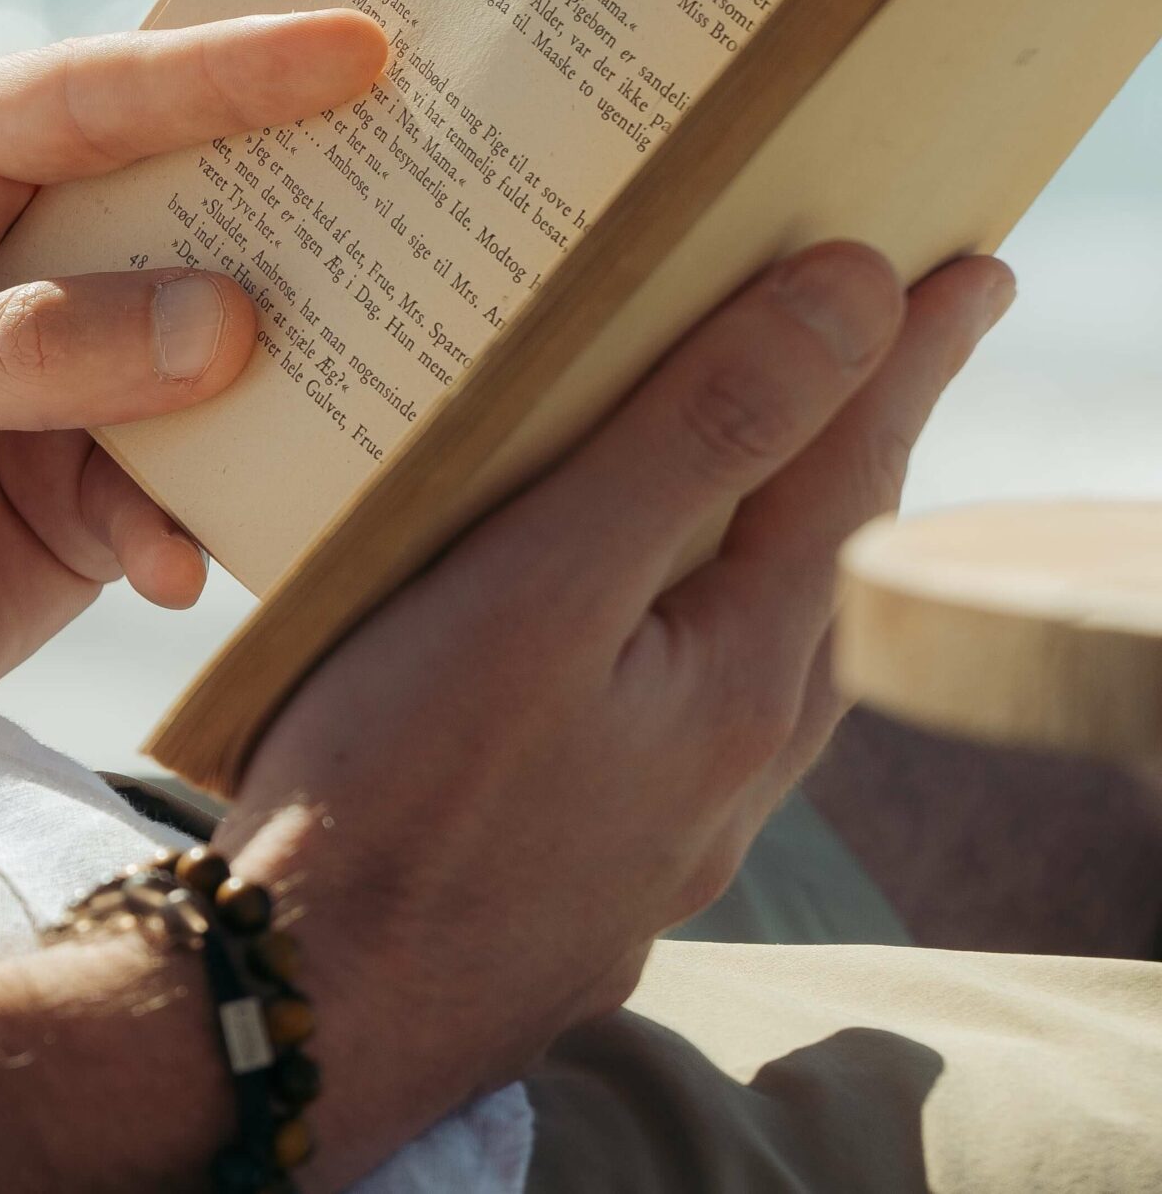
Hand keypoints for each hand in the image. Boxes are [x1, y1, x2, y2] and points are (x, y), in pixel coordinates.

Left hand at [0, 12, 388, 699]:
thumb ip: (25, 352)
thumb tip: (230, 320)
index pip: (83, 99)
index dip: (222, 72)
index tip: (361, 49)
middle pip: (170, 206)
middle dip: (283, 214)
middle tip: (429, 194)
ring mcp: (45, 376)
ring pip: (197, 349)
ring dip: (261, 387)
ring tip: (351, 404)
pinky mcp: (73, 494)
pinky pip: (173, 483)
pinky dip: (186, 520)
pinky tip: (174, 567)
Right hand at [219, 244, 1013, 1189]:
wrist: (311, 1009)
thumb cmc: (396, 791)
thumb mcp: (542, 589)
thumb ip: (696, 440)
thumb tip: (851, 299)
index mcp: (744, 676)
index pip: (852, 472)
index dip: (904, 356)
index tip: (965, 267)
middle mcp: (737, 756)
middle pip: (828, 563)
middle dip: (859, 442)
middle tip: (882, 346)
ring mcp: (670, 820)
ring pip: (763, 647)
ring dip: (783, 538)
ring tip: (774, 466)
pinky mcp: (594, 853)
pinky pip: (685, 704)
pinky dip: (697, 621)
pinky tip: (635, 628)